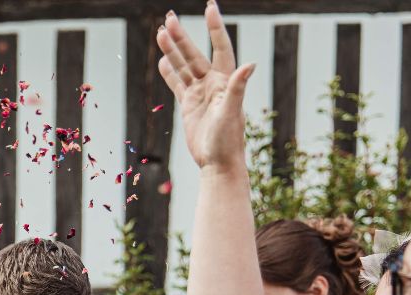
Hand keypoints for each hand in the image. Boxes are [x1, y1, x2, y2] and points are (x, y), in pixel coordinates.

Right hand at [157, 4, 254, 172]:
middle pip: (194, 54)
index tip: (209, 8)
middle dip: (182, 36)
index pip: (220, 48)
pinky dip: (169, 72)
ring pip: (183, 66)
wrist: (218, 163)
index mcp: (225, 81)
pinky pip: (176, 84)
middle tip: (169, 18)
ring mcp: (199, 94)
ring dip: (172, 50)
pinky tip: (162, 60)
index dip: (215, 28)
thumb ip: (238, 87)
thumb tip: (250, 64)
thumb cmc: (228, 140)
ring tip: (160, 32)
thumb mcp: (231, 112)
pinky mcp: (188, 105)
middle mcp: (212, 84)